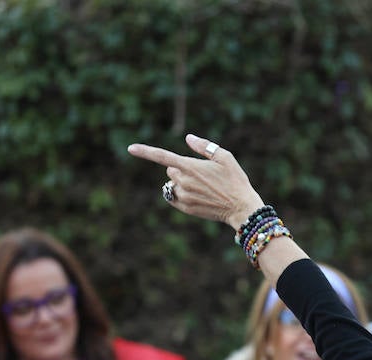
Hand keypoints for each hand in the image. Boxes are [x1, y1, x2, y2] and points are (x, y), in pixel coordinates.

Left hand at [127, 134, 262, 230]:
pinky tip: (198, 196)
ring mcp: (184, 196)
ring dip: (182, 183)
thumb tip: (187, 138)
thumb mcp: (225, 157)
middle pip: (171, 170)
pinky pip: (174, 197)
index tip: (130, 148)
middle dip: (181, 169)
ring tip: (203, 188)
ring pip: (173, 184)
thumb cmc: (236, 180)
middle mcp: (184, 182)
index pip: (162, 156)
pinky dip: (181, 194)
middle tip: (202, 174)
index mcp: (190, 166)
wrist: (241, 208)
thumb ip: (204, 147)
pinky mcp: (186, 208)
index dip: (145, 151)